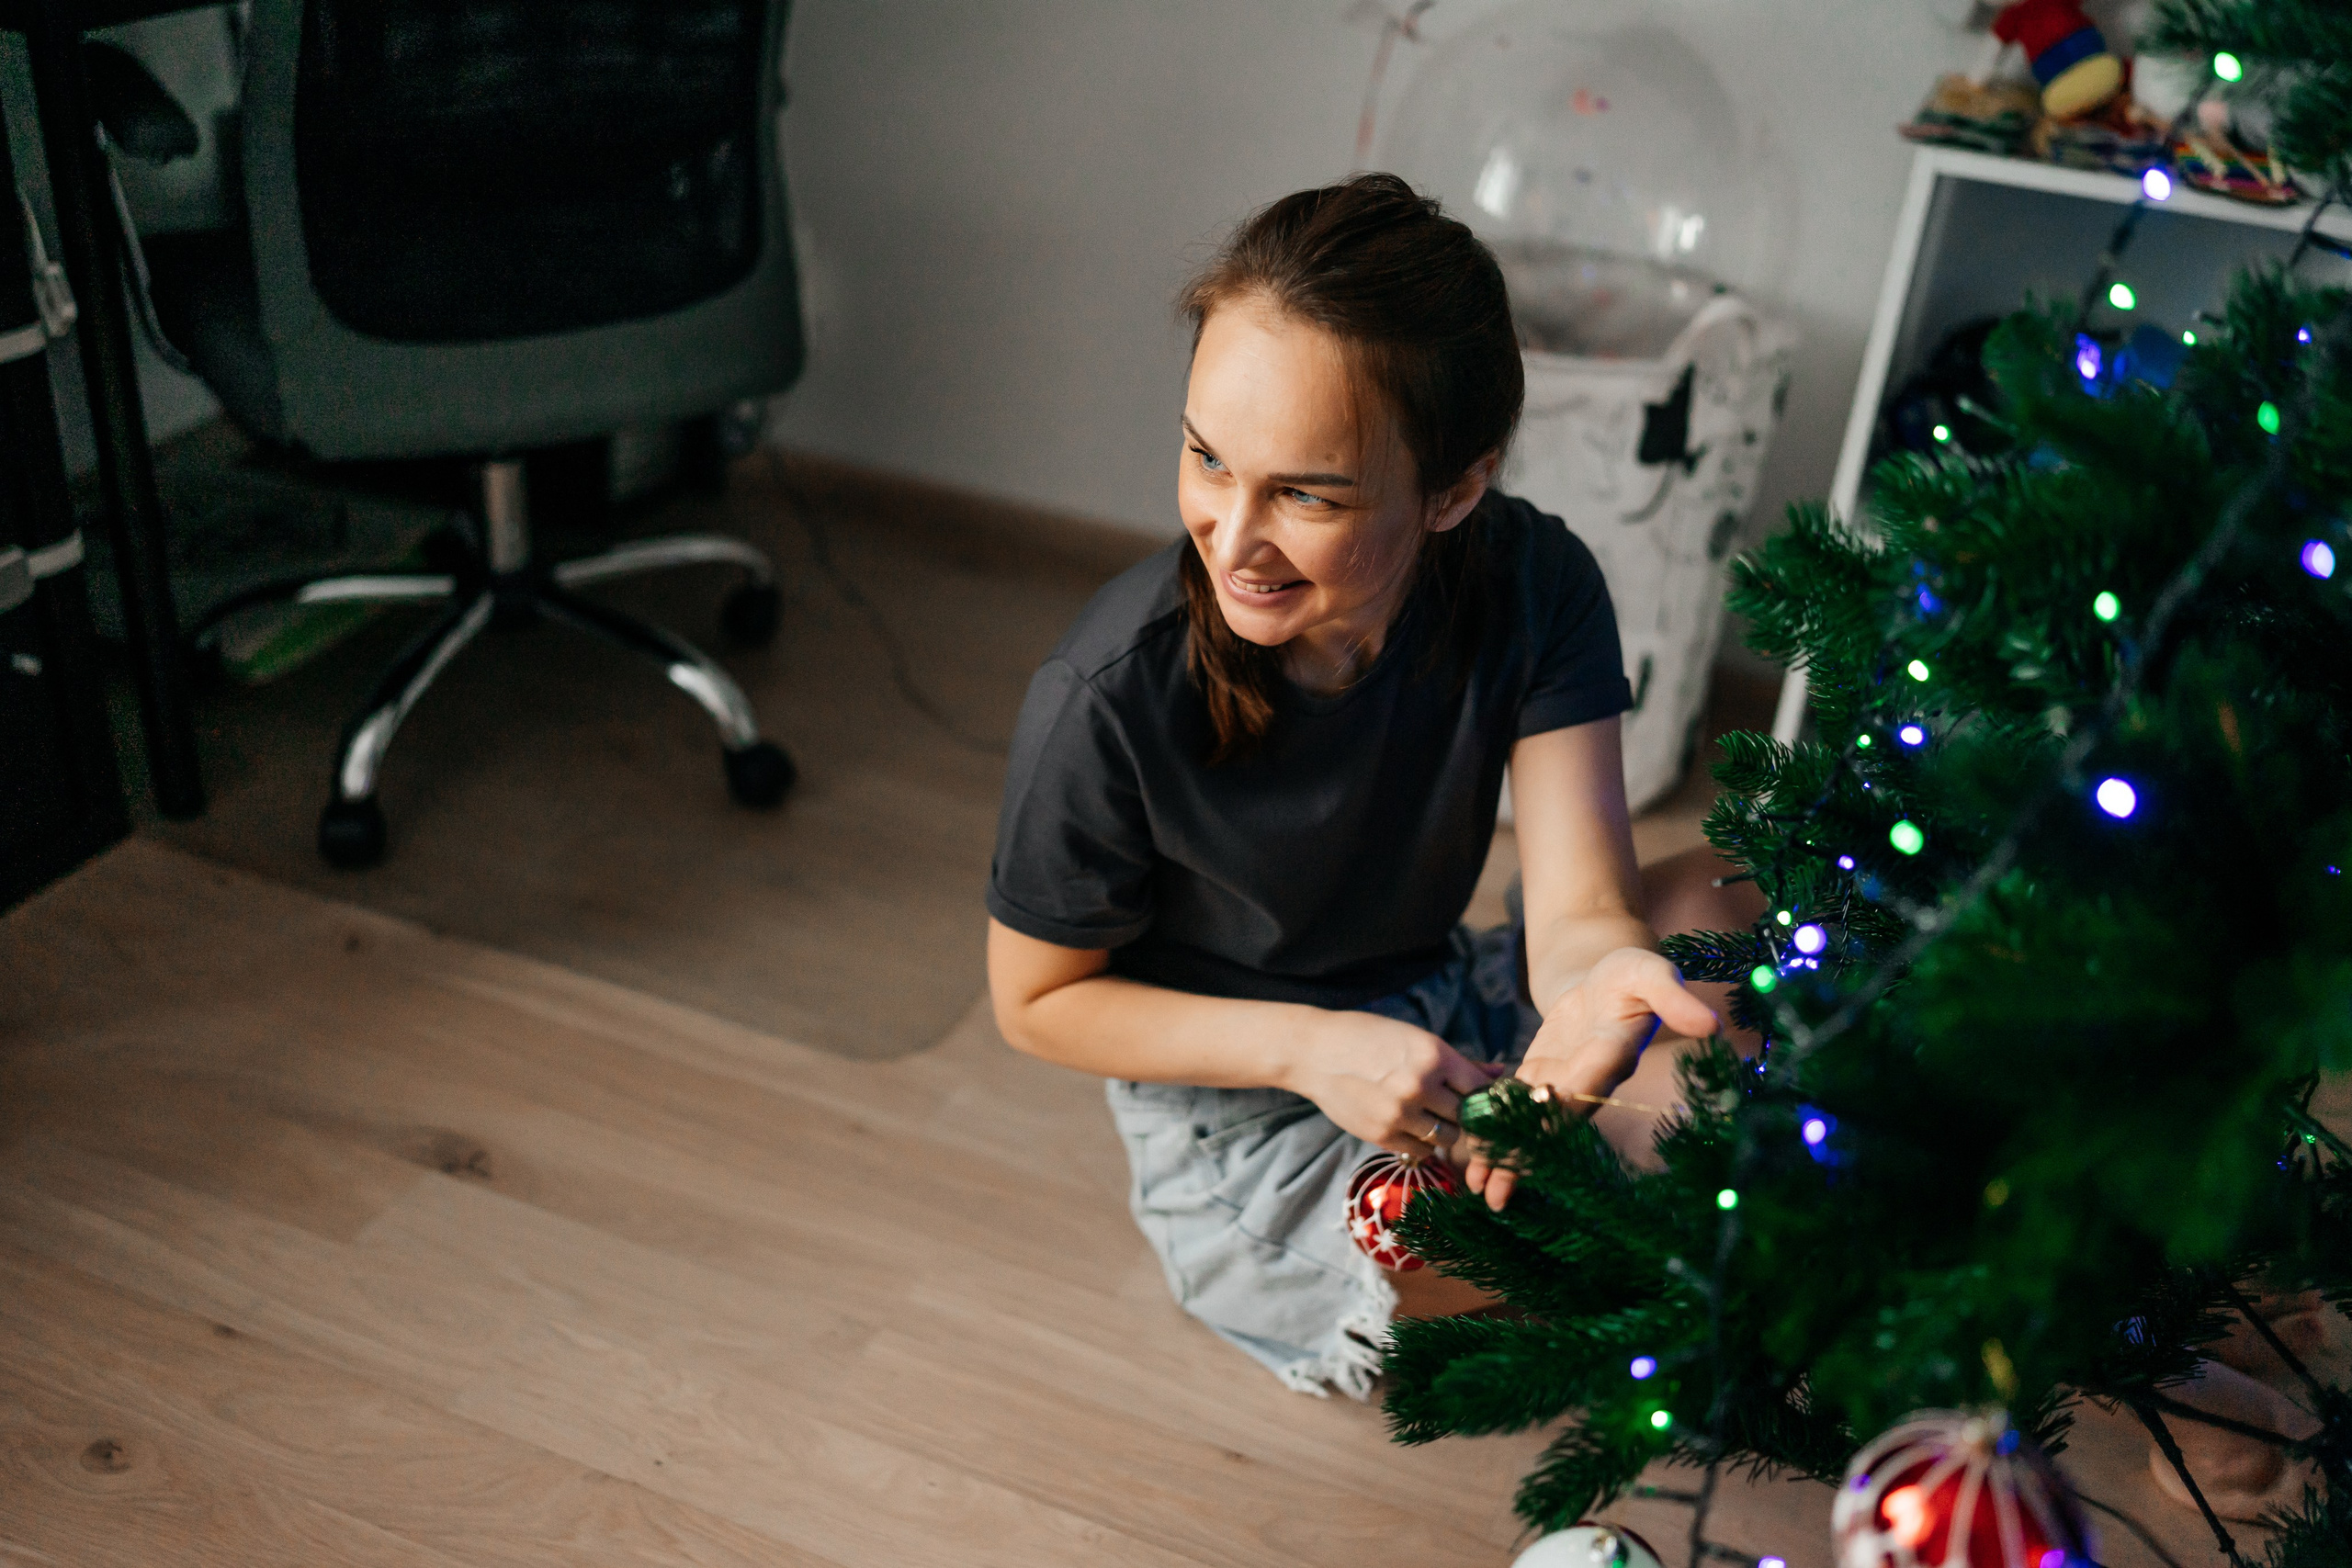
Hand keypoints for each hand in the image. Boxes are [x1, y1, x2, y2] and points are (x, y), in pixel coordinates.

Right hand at [1287, 1009, 1507, 1160]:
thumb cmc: (1368, 1038)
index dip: (1486, 1097)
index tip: (1483, 1102)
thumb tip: (1500, 1073)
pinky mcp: (1382, 1134)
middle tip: (1455, 1110)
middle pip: (1467, 1115)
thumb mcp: (1415, 1040)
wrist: (1315, 1052)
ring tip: (1429, 1115)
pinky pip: (1420, 1150)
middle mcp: (1421, 1084)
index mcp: (1434, 1054)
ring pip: (1447, 1136)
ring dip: (1444, 1130)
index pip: (1481, 1088)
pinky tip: (1410, 1125)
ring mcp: (1401, 1112)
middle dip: (1464, 1114)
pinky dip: (1421, 1142)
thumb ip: (1459, 1062)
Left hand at [1463, 946, 1718, 1210]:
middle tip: (1498, 1196)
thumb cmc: (1633, 971)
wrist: (1607, 974)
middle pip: (1556, 1120)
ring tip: (1477, 1186)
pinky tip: (1471, 1154)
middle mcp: (1588, 1077)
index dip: (1563, 1106)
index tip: (1535, 1134)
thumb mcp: (1653, 973)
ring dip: (1506, 1153)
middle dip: (1528, 1154)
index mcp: (1614, 1053)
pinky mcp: (1541, 1073)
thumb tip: (1712, 1024)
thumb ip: (1676, 997)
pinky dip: (1495, 1127)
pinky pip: (1515, 1105)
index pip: (1589, 1083)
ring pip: (1532, 1122)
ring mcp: (1564, 1079)